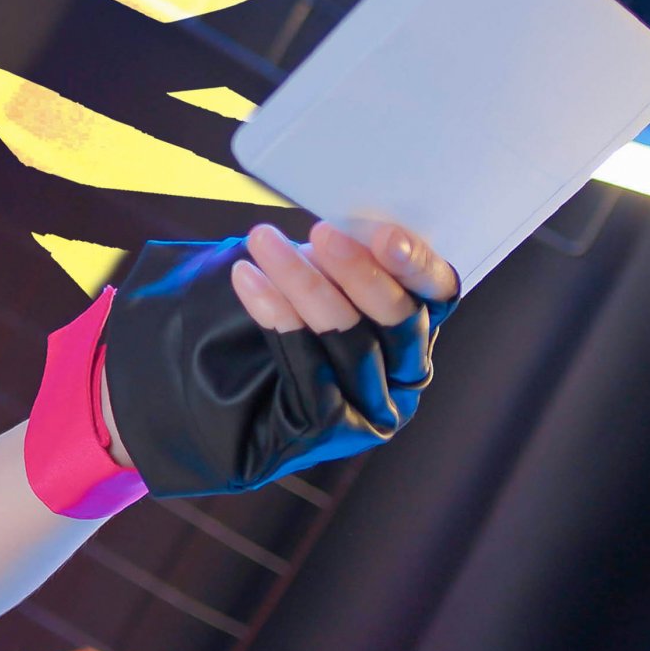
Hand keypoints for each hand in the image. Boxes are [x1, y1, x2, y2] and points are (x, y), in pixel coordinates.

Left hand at [98, 222, 464, 497]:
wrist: (212, 389)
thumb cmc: (274, 313)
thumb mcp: (313, 275)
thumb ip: (338, 256)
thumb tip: (341, 218)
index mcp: (414, 328)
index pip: (437, 295)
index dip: (418, 265)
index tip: (385, 234)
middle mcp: (406, 374)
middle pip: (397, 320)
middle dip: (357, 271)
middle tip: (317, 232)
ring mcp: (371, 409)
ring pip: (350, 341)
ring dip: (304, 284)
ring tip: (262, 242)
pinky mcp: (330, 433)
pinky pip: (308, 369)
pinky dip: (276, 316)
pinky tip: (247, 279)